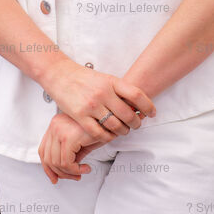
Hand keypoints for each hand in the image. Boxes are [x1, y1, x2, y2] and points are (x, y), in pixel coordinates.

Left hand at [38, 113, 106, 183]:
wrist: (113, 121)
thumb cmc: (101, 128)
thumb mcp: (80, 143)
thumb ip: (69, 154)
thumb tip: (61, 172)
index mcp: (56, 124)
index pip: (43, 150)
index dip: (48, 168)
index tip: (55, 178)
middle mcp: (55, 124)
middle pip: (47, 158)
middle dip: (61, 173)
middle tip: (75, 177)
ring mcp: (60, 130)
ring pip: (56, 162)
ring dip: (70, 173)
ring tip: (82, 172)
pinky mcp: (68, 137)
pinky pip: (66, 162)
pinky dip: (75, 170)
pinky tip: (85, 168)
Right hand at [40, 59, 154, 140]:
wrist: (60, 75)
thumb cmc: (85, 78)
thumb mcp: (106, 79)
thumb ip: (119, 90)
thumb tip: (137, 105)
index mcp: (112, 82)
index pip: (137, 95)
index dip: (148, 106)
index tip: (153, 113)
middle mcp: (103, 93)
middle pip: (128, 114)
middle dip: (136, 123)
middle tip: (137, 125)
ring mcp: (91, 105)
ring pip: (115, 125)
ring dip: (123, 131)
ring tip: (124, 131)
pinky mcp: (80, 116)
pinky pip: (98, 132)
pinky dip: (107, 137)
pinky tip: (109, 136)